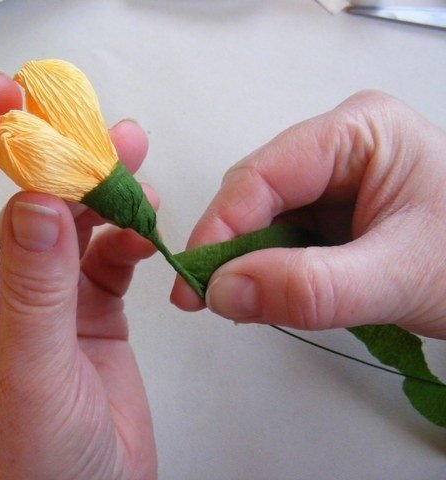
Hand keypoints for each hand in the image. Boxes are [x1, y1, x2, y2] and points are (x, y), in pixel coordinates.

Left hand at [0, 74, 156, 478]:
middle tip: (84, 120)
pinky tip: (147, 221)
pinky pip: (111, 253)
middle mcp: (1, 287)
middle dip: (52, 159)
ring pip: (72, 221)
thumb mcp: (28, 370)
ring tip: (130, 155)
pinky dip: (130, 232)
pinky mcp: (95, 305)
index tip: (5, 100)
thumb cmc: (39, 456)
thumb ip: (34, 287)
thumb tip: (34, 203)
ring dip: (99, 188)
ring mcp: (52, 294)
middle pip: (22, 202)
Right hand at [172, 91, 445, 339]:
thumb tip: (221, 292)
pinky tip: (270, 295)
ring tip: (247, 303)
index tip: (194, 282)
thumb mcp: (398, 275)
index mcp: (357, 132)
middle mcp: (339, 149)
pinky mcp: (333, 215)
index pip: (264, 174)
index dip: (221, 227)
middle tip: (211, 300)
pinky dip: (268, 272)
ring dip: (248, 263)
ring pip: (263, 220)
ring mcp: (334, 182)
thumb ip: (311, 287)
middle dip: (232, 248)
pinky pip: (282, 240)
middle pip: (256, 195)